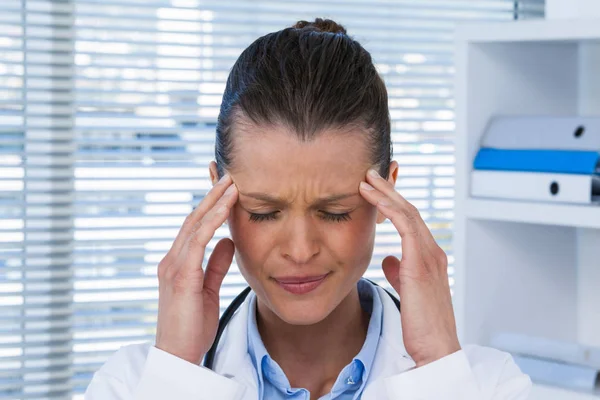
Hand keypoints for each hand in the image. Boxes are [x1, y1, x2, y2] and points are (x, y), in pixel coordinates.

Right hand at [155, 174, 237, 364]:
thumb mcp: (209, 289)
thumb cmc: (192, 325)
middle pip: (194, 219)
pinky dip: (212, 221)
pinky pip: (198, 241)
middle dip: (212, 195)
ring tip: (231, 182)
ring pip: (195, 224)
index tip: (226, 187)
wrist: (178, 354)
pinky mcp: (181, 275)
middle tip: (229, 174)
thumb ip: (217, 264)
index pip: (195, 227)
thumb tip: (229, 241)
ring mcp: (174, 266)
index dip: (210, 205)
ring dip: (214, 201)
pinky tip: (226, 206)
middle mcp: (173, 259)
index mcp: (179, 262)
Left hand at [359, 168, 460, 366]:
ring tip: (367, 179)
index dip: (392, 203)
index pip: (409, 221)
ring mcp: (429, 255)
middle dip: (389, 190)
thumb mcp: (408, 291)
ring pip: (407, 213)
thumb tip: (388, 259)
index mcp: (429, 257)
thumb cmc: (421, 325)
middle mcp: (432, 251)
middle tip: (370, 174)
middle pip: (409, 211)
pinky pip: (405, 225)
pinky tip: (373, 197)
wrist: (435, 349)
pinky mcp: (421, 263)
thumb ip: (400, 272)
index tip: (373, 190)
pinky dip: (389, 207)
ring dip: (386, 193)